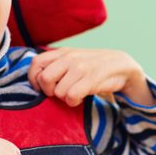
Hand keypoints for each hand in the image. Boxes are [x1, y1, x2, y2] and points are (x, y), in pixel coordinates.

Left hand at [28, 47, 154, 106]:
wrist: (121, 65)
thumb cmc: (92, 65)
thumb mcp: (73, 59)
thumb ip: (55, 64)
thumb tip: (36, 79)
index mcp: (62, 52)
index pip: (36, 63)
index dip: (33, 78)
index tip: (41, 88)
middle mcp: (69, 58)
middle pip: (44, 79)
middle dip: (49, 91)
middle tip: (58, 93)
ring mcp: (80, 68)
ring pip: (58, 91)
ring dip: (65, 98)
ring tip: (74, 93)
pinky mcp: (91, 79)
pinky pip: (71, 97)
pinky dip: (74, 102)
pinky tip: (81, 98)